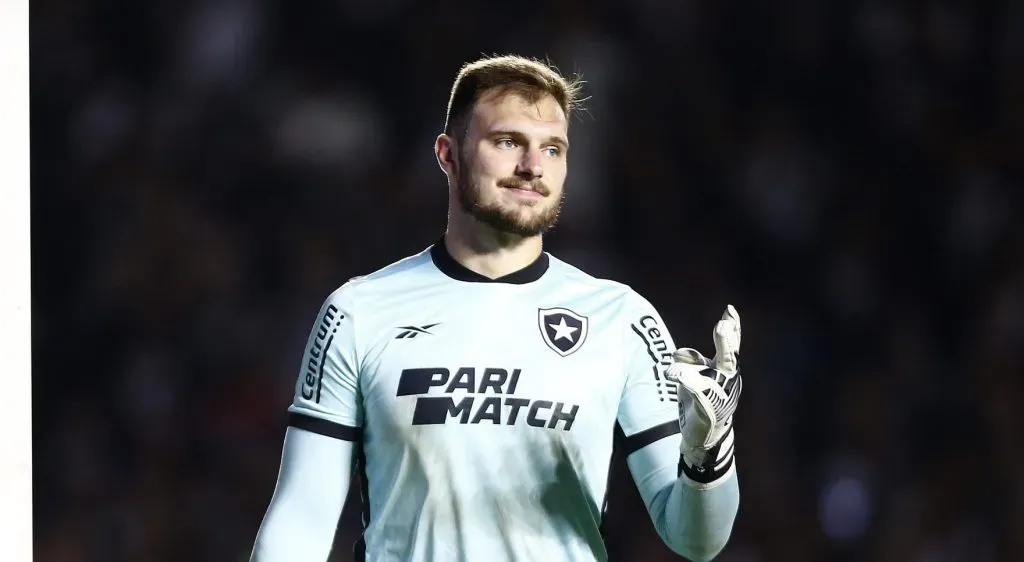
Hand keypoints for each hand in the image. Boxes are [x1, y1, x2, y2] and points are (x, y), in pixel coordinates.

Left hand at [665, 305, 741, 471]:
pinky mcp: (708, 409)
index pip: (730, 346)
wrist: (704, 435)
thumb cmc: (701, 401)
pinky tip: (677, 375)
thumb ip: (691, 361)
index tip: (729, 309)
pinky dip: (690, 382)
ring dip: (694, 366)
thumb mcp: (696, 376)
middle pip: (728, 358)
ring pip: (710, 375)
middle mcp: (726, 381)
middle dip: (726, 342)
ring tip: (675, 370)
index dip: (733, 328)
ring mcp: (719, 395)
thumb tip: (680, 352)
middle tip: (722, 325)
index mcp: (725, 370)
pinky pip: (700, 393)